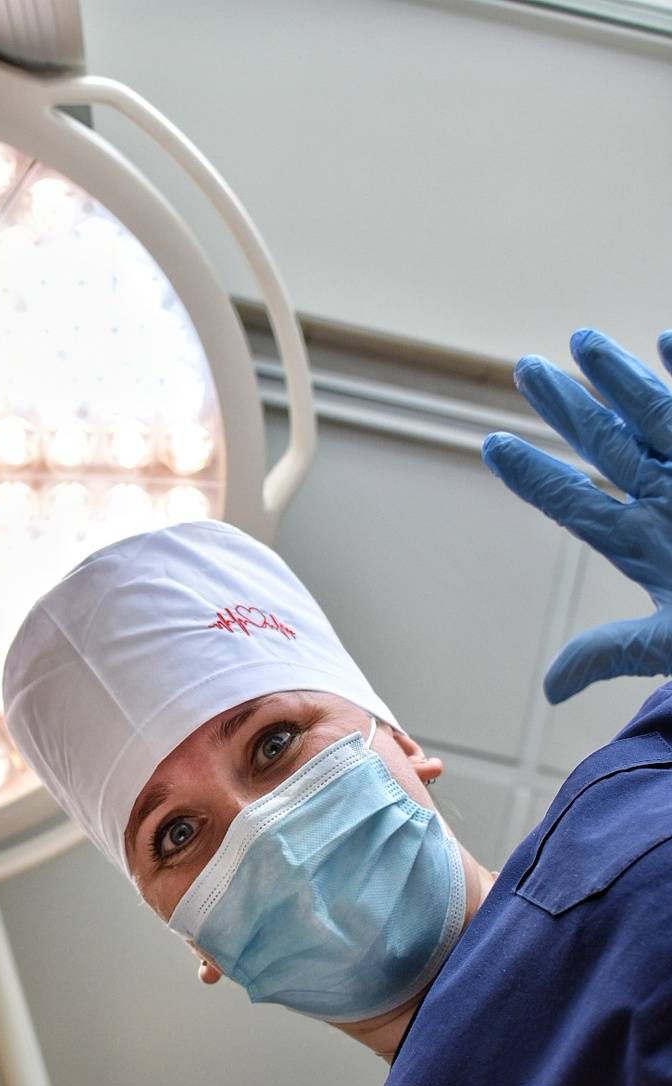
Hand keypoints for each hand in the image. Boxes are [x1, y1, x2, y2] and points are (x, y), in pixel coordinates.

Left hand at [482, 328, 671, 701]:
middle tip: (523, 367)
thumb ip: (610, 652)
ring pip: (656, 416)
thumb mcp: (669, 644)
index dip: (533, 475)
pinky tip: (666, 339)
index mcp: (642, 545)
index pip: (574, 502)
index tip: (490, 443)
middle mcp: (670, 502)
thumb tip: (548, 688)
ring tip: (580, 338)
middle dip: (564, 406)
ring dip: (620, 377)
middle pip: (606, 445)